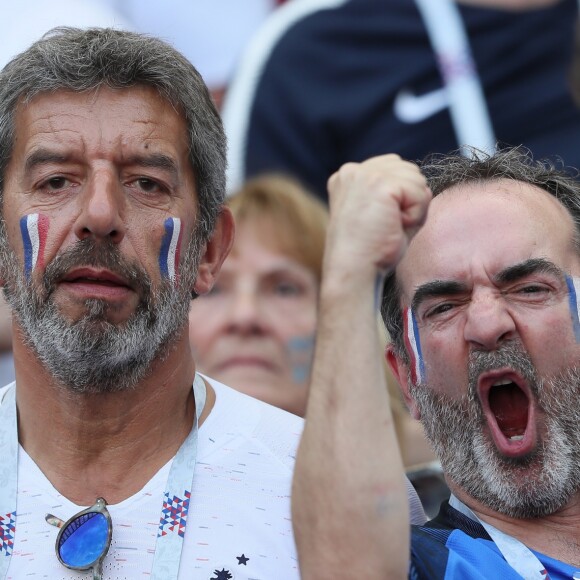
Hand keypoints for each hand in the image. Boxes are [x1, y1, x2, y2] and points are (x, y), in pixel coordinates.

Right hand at [325, 154, 430, 276]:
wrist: (353, 271)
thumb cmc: (367, 252)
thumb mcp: (378, 215)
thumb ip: (395, 195)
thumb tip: (424, 188)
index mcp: (347, 177)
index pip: (393, 167)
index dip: (399, 198)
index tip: (378, 222)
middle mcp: (352, 170)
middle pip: (408, 170)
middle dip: (408, 201)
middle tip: (386, 227)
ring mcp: (365, 174)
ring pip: (417, 180)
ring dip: (413, 209)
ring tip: (389, 227)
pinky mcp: (380, 184)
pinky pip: (420, 193)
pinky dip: (415, 216)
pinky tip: (394, 228)